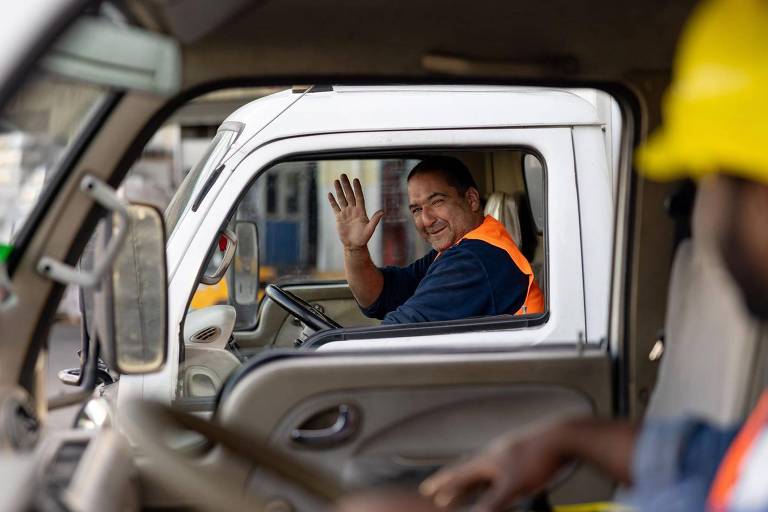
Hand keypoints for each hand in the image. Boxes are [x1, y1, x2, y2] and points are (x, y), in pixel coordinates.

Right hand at [328, 173, 383, 250]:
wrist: (354, 245)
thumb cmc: (363, 238)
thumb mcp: (370, 229)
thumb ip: (375, 220)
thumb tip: (382, 211)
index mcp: (361, 211)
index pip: (359, 196)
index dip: (357, 188)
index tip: (355, 179)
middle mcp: (353, 210)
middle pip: (349, 195)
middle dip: (346, 185)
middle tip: (343, 175)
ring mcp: (346, 213)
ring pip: (341, 199)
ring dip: (338, 190)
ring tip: (336, 180)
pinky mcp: (339, 218)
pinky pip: (335, 207)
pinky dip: (332, 201)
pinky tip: (330, 194)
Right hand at [419, 426, 566, 511]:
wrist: (563, 437)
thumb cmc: (538, 459)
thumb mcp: (514, 487)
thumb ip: (493, 503)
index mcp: (487, 460)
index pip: (458, 474)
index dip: (443, 484)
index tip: (428, 490)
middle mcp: (493, 453)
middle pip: (467, 470)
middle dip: (454, 484)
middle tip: (441, 493)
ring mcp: (508, 451)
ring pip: (483, 467)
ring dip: (472, 480)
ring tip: (467, 486)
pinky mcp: (522, 452)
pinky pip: (499, 466)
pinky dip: (492, 476)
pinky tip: (500, 476)